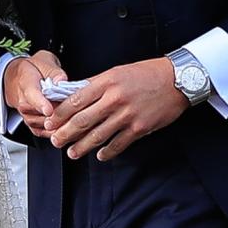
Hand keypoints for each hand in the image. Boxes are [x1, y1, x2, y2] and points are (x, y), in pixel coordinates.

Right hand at [3, 51, 66, 135]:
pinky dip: (57, 130)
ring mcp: (27, 115)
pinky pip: (45, 132)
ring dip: (60, 122)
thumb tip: (61, 80)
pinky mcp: (32, 124)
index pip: (32, 96)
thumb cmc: (32, 69)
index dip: (41, 104)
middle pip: (41, 114)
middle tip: (74, 106)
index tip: (49, 110)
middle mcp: (23, 103)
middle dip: (59, 112)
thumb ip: (53, 71)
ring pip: (44, 125)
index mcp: (26, 84)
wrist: (17, 78)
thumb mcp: (43, 61)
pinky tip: (67, 124)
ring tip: (73, 114)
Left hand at [44, 58, 186, 161]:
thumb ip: (96, 84)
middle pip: (83, 120)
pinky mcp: (140, 128)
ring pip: (98, 135)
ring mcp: (127, 115)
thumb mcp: (117, 72)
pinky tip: (100, 156)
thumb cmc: (146, 74)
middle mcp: (115, 99)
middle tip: (55, 141)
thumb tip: (73, 94)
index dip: (60, 114)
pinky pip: (119, 144)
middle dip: (65, 133)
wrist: (177, 80)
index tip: (50, 122)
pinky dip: (107, 152)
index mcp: (106, 83)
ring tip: (72, 153)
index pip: (76, 100)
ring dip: (82, 146)